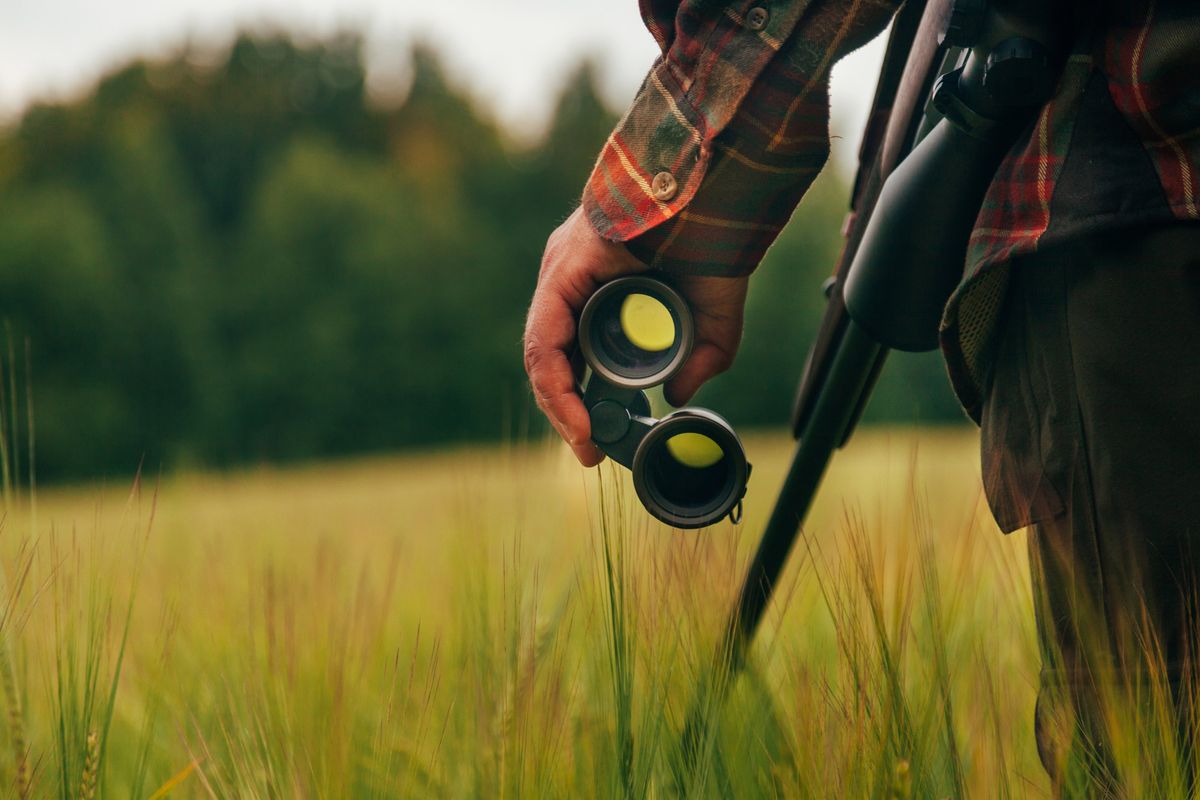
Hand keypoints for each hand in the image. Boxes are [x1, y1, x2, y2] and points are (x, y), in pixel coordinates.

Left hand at [523, 207, 748, 465]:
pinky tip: (575, 417)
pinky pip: (546, 337)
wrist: (716, 192)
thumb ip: (700, 360)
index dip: (581, 401)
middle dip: (569, 411)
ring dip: (560, 405)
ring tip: (585, 443)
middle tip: (589, 451)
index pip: (572, 352)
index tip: (597, 441)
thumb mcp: (711, 317)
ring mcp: (562, 272)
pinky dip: (557, 383)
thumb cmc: (713, 241)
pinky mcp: (562, 270)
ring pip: (544, 353)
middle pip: (554, 357)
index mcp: (596, 284)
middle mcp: (570, 279)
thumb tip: (676, 397)